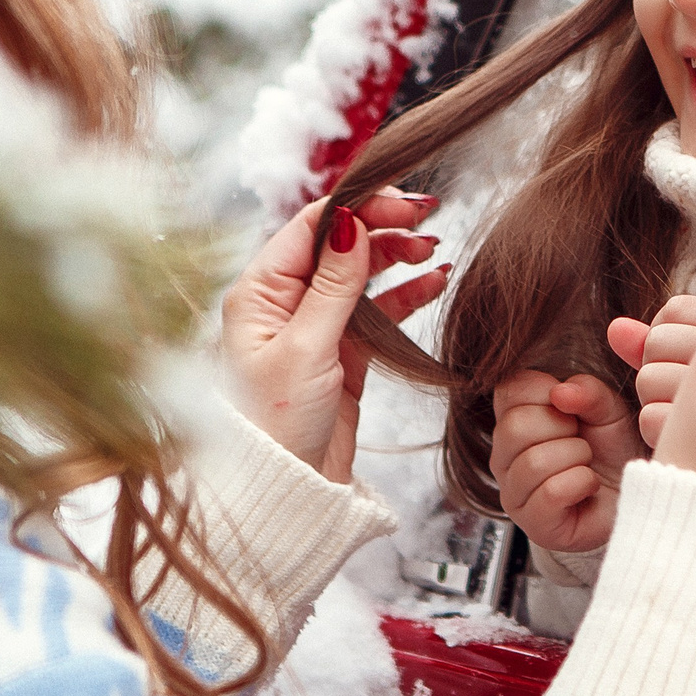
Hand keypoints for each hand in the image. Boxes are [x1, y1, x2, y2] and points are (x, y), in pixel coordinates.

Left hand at [221, 192, 447, 483]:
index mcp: (260, 290)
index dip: (360, 207)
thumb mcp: (305, 348)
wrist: (285, 492)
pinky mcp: (344, 351)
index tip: (402, 204)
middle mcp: (285, 300)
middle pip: (340, 242)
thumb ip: (333, 285)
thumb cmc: (274, 425)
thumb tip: (349, 221)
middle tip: (426, 220)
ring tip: (433, 250)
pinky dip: (407, 293)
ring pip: (363, 272)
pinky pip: (379, 309)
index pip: (312, 226)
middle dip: (383, 226)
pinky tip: (435, 281)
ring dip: (398, 256)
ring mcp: (317, 325)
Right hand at [490, 369, 640, 552]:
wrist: (634, 493)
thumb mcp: (607, 408)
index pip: (509, 390)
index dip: (547, 391)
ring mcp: (513, 492)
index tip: (569, 409)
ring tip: (585, 464)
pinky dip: (582, 483)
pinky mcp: (533, 523)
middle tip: (580, 440)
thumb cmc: (612, 449)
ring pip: (533, 462)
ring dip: (576, 458)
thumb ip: (588, 391)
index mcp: (512, 419)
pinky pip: (551, 492)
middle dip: (563, 428)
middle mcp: (503, 456)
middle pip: (514, 427)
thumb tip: (560, 393)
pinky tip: (588, 486)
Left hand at [607, 296, 695, 449]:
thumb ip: (656, 339)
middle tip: (691, 385)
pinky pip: (649, 418)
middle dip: (659, 362)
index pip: (676, 310)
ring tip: (694, 410)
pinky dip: (659, 428)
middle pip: (656, 342)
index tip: (686, 352)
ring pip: (647, 379)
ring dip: (657, 396)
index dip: (667, 330)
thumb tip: (615, 328)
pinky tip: (690, 434)